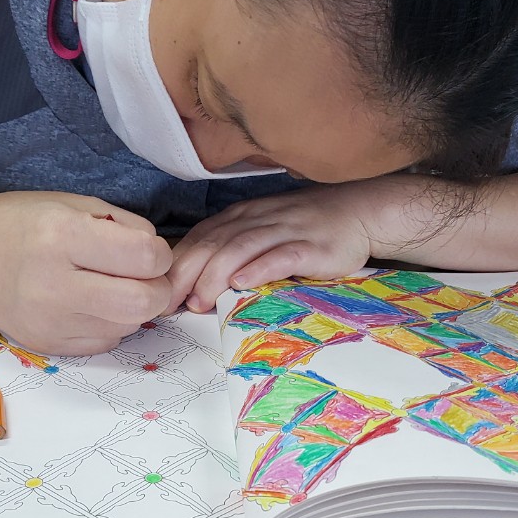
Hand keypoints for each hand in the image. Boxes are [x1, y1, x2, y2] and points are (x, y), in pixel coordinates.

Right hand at [0, 192, 172, 354]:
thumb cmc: (23, 223)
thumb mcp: (74, 204)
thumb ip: (126, 226)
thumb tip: (162, 259)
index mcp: (62, 236)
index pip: (146, 257)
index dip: (160, 254)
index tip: (150, 250)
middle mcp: (54, 284)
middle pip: (143, 302)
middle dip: (157, 288)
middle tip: (144, 275)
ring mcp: (49, 321)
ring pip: (129, 326)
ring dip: (134, 307)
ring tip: (111, 285)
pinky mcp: (47, 345)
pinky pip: (106, 342)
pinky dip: (111, 323)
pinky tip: (91, 304)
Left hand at [166, 185, 376, 312]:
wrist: (358, 212)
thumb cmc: (306, 228)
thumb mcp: (263, 231)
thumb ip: (233, 249)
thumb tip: (194, 284)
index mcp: (241, 216)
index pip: (199, 238)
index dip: (176, 266)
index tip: (158, 294)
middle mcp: (256, 219)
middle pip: (212, 244)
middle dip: (186, 275)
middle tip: (170, 305)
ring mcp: (283, 230)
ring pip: (239, 250)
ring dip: (214, 278)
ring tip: (199, 302)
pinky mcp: (309, 246)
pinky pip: (279, 256)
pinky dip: (257, 270)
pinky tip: (241, 285)